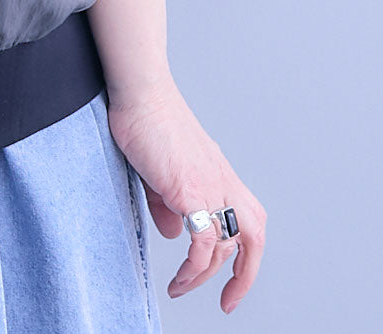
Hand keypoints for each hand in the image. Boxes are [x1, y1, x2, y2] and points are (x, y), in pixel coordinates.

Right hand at [105, 77, 265, 314]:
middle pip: (253, 236)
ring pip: (225, 246)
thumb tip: (175, 234)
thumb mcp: (162, 171)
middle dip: (245, 275)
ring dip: (204, 277)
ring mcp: (210, 186)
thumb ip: (169, 205)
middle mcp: (223, 182)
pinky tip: (179, 276)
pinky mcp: (191, 191)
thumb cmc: (147, 123)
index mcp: (220, 175)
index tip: (231, 284)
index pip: (250, 221)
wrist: (141, 94)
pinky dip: (195, 267)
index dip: (247, 256)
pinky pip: (203, 242)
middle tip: (226, 301)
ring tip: (179, 288)